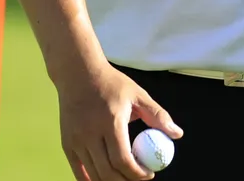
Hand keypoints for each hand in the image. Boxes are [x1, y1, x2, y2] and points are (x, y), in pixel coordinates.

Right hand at [56, 60, 182, 180]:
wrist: (77, 73)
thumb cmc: (111, 84)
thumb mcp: (137, 94)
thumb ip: (157, 115)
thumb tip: (177, 134)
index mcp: (110, 121)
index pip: (123, 160)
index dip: (137, 174)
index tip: (149, 174)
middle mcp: (89, 133)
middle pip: (108, 173)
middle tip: (138, 177)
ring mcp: (76, 140)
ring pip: (94, 175)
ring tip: (125, 175)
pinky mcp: (66, 144)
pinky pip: (79, 172)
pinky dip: (92, 180)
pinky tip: (105, 178)